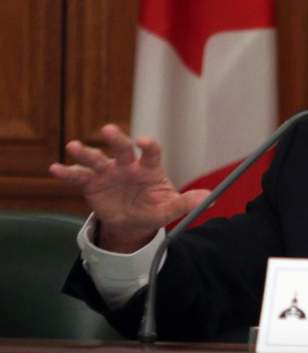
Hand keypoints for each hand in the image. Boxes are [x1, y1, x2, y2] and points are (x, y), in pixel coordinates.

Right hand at [48, 124, 209, 252]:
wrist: (132, 222)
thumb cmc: (153, 210)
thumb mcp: (169, 210)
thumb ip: (185, 203)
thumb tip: (208, 198)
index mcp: (149, 169)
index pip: (151, 153)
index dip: (148, 146)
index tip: (144, 142)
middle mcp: (127, 165)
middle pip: (122, 149)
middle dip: (116, 139)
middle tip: (110, 130)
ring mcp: (108, 172)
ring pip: (96, 159)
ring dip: (86, 153)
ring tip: (74, 147)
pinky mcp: (91, 183)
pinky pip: (78, 176)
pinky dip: (67, 172)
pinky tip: (55, 168)